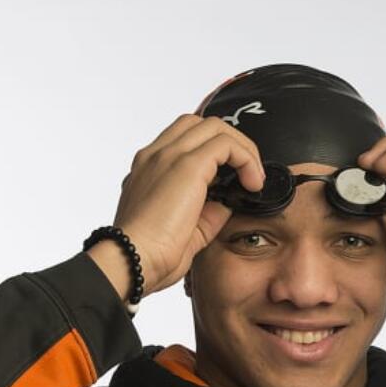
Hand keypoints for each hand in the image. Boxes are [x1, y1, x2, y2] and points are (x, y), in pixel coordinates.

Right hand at [103, 115, 265, 295]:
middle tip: (247, 175)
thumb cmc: (149, 255)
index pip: (184, 139)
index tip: (231, 179)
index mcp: (149, 169)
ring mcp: (168, 155)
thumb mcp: (186, 228)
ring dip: (242, 148)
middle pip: (201, 124)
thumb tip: (230, 200)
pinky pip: (226, 144)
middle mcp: (155, 155)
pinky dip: (246, 158)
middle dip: (232, 143)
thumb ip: (208, 210)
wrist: (132, 262)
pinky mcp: (186, 165)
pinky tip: (253, 184)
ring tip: (253, 179)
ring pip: (215, 127)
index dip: (214, 152)